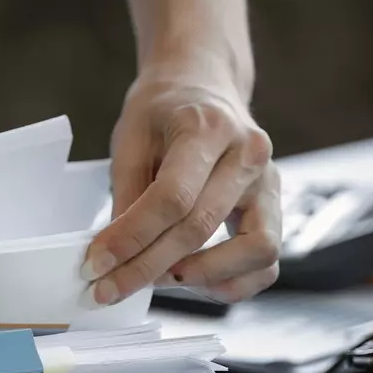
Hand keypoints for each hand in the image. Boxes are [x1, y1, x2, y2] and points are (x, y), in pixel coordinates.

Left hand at [82, 56, 279, 304]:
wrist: (203, 84)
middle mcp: (248, 154)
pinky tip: (190, 278)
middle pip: (200, 228)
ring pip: (253, 251)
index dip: (131, 238)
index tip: (96, 265)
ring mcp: (269, 183)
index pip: (171, 197)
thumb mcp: (131, 139)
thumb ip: (125, 196)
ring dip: (199, 277)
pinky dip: (230, 282)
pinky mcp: (276, 208)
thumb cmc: (164, 111)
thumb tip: (113, 257)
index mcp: (207, 127)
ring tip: (155, 279)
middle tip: (109, 288)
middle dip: (148, 267)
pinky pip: (265, 263)